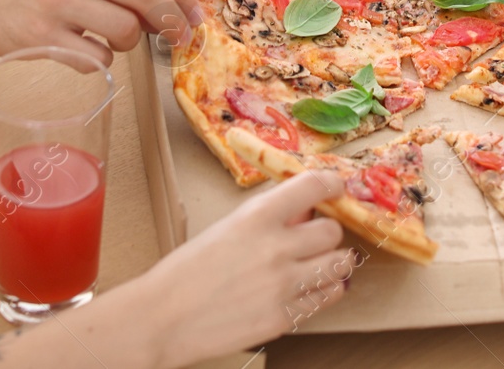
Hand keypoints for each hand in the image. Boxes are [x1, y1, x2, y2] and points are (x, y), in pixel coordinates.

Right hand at [0, 0, 201, 62]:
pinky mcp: (41, 37)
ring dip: (131, 43)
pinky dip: (100, 61)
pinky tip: (84, 50)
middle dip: (172, 21)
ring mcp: (56, 2)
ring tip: (111, 38)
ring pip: (125, 30)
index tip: (194, 13)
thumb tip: (167, 2)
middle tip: (179, 37)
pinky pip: (95, 58)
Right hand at [142, 170, 356, 365]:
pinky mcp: (284, 318)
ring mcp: (283, 285)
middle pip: (333, 230)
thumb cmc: (188, 270)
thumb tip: (305, 208)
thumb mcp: (228, 227)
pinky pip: (326, 298)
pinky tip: (309, 288)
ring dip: (333, 262)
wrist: (163, 317)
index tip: (334, 188)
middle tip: (315, 238)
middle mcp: (276, 248)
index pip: (314, 186)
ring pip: (340, 265)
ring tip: (319, 264)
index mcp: (257, 217)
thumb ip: (270, 217)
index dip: (330, 185)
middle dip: (327, 232)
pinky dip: (323, 291)